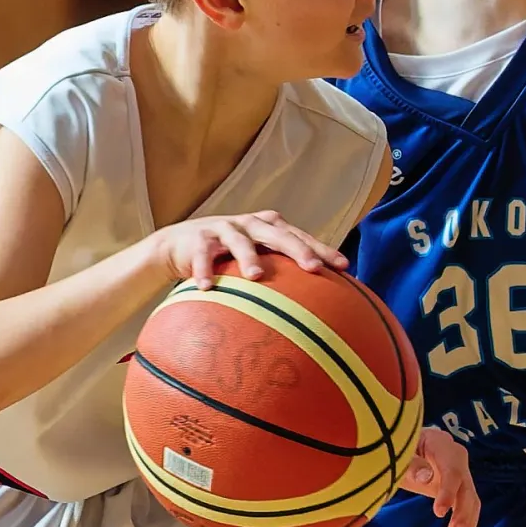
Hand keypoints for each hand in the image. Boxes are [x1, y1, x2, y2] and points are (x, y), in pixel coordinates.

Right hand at [152, 210, 347, 287]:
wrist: (182, 244)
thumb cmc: (231, 256)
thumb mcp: (258, 257)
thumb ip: (282, 271)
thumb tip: (319, 302)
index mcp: (271, 227)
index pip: (302, 237)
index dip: (322, 250)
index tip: (343, 267)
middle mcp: (251, 224)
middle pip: (278, 234)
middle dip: (297, 250)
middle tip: (313, 268)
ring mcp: (225, 228)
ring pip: (240, 241)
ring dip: (249, 258)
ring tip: (256, 276)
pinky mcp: (199, 238)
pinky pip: (202, 255)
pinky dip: (204, 270)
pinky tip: (206, 287)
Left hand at [399, 426, 479, 526]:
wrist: (400, 445)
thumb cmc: (395, 448)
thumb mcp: (397, 455)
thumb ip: (410, 465)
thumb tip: (427, 476)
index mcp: (440, 443)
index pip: (451, 468)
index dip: (448, 491)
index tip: (439, 513)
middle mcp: (455, 456)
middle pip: (466, 486)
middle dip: (464, 512)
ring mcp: (458, 472)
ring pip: (470, 499)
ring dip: (467, 524)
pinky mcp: (456, 488)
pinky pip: (465, 506)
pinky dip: (464, 526)